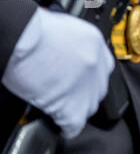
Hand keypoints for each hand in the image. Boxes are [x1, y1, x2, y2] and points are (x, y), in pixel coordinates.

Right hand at [1, 7, 113, 136]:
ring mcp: (86, 85)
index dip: (89, 77)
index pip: (102, 66)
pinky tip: (61, 125)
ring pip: (89, 106)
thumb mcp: (63, 27)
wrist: (23, 37)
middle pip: (98, 87)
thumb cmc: (33, 30)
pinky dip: (68, 126)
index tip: (79, 82)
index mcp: (94, 42)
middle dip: (84, 93)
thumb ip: (72, 43)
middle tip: (68, 96)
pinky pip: (75, 124)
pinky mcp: (71, 104)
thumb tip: (66, 55)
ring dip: (76, 109)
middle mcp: (96, 64)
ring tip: (61, 109)